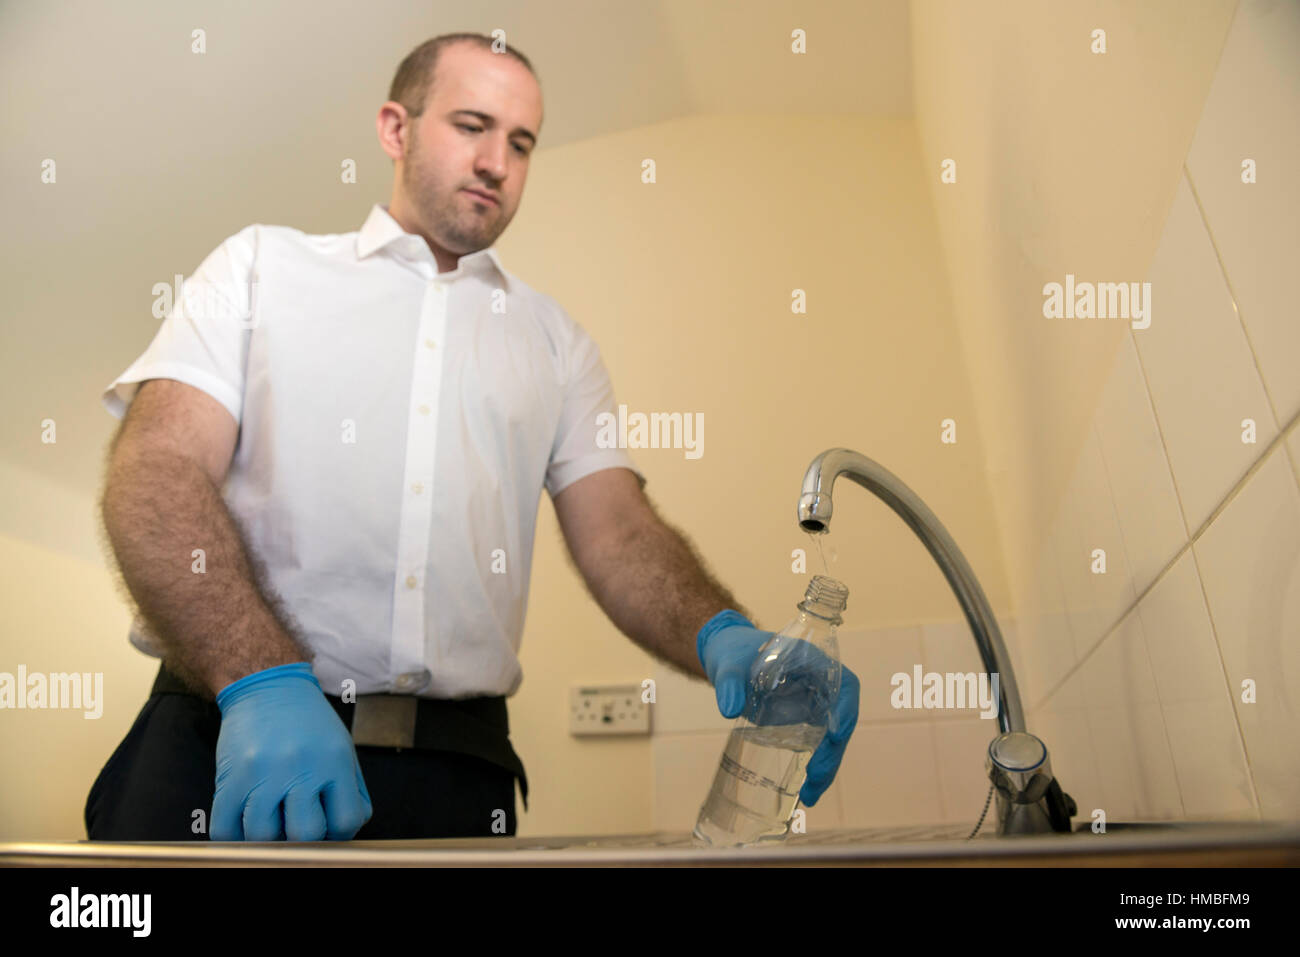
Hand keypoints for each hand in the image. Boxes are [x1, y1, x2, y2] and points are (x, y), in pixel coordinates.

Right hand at [212, 662, 372, 840]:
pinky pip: (225, 829)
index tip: (326, 825)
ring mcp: (262, 773)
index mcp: (334, 761)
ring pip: (264, 837)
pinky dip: (234, 836)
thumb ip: (350, 790)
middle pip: (305, 835)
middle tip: (296, 823)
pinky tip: (244, 822)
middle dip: (303, 838)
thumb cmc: (307, 722)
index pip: (346, 822)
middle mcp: (299, 767)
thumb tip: (346, 832)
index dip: (338, 833)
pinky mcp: (230, 778)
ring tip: (271, 818)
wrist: (266, 686)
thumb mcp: (341, 747)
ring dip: (267, 838)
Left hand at [697, 610, 858, 807]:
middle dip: (833, 751)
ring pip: (832, 736)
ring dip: (827, 766)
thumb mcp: (728, 664)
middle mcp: (821, 683)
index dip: (846, 707)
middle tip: (815, 778)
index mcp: (811, 661)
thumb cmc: (734, 653)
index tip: (835, 733)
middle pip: (841, 717)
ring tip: (810, 795)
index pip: (842, 682)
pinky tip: (805, 791)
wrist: (730, 660)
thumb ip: (728, 683)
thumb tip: (728, 709)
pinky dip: (815, 766)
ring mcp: (815, 703)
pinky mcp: (805, 719)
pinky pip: (818, 744)